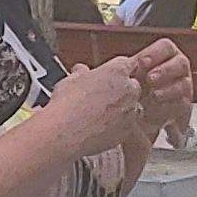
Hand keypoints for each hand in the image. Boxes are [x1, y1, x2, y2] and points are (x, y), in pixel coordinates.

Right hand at [35, 57, 151, 155]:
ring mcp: (130, 111)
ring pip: (130, 106)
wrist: (65, 132)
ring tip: (99, 113)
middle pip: (131, 85)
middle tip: (100, 94)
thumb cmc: (67, 104)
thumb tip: (81, 71)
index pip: (128, 63)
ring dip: (120, 107)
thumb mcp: (70, 79)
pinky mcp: (126, 130)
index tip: (115, 72)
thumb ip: (81, 73)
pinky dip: (116, 124)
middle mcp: (129, 90)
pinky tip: (99, 126)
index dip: (119, 68)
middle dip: (120, 88)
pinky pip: (125, 124)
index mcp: (117, 71)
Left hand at [124, 38, 194, 137]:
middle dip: (165, 71)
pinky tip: (157, 111)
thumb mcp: (125, 68)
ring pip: (184, 85)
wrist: (141, 115)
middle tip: (150, 79)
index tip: (141, 62)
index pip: (166, 47)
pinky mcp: (183, 107)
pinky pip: (183, 106)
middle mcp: (177, 70)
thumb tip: (108, 30)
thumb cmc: (134, 87)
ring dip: (169, 90)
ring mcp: (182, 88)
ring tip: (153, 96)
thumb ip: (118, 51)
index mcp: (164, 56)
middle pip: (181, 63)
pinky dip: (171, 108)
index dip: (154, 53)